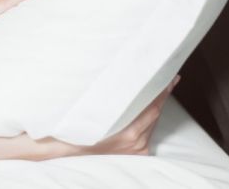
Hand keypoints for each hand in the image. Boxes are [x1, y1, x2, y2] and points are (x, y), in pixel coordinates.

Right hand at [36, 75, 180, 158]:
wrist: (59, 152)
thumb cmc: (71, 130)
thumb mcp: (89, 108)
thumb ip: (107, 97)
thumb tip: (118, 77)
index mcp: (129, 132)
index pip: (153, 106)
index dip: (162, 89)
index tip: (170, 74)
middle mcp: (136, 142)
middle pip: (155, 113)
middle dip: (161, 94)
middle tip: (168, 76)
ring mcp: (137, 149)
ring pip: (152, 122)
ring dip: (154, 105)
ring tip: (159, 87)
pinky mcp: (135, 153)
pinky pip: (147, 131)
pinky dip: (148, 118)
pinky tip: (147, 106)